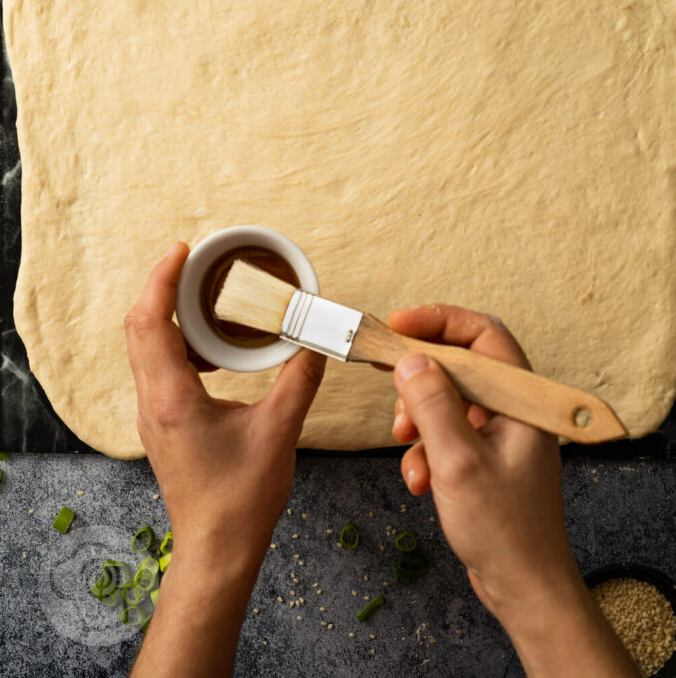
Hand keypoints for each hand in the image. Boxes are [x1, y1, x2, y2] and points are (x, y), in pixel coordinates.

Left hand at [124, 242, 325, 573]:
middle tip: (193, 263)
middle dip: (161, 288)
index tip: (181, 251)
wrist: (217, 548)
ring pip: (145, 348)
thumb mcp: (279, 432)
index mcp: (172, 398)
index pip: (150, 322)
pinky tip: (211, 347)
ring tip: (202, 296)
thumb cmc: (240, 499)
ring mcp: (153, 414)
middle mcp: (152, 401)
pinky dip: (176, 343)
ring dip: (167, 315)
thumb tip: (315, 343)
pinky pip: (158, 368)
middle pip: (139, 328)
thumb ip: (299, 381)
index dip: (161, 280)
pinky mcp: (162, 423)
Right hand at [390, 305, 637, 677]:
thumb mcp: (458, 462)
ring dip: (417, 419)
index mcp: (521, 400)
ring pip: (445, 399)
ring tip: (406, 445)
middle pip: (458, 364)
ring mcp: (498, 433)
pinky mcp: (483, 456)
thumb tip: (410, 360)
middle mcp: (512, 409)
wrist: (524, 589)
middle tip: (386, 378)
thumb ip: (432, 405)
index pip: (483, 334)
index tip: (399, 324)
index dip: (440, 321)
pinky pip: (444, 433)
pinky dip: (425, 451)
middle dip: (419, 377)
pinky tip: (421, 480)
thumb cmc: (505, 530)